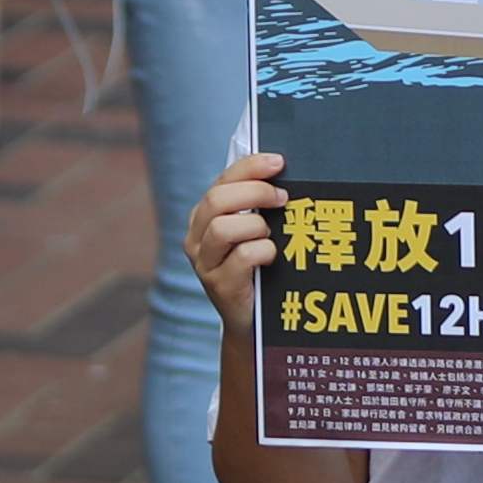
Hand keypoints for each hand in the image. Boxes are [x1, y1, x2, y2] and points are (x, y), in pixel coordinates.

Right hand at [185, 151, 290, 329]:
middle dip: (255, 192)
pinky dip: (263, 251)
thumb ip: (258, 206)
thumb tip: (285, 177)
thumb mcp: (254, 232)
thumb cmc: (258, 268)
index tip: (278, 162)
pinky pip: (242, 256)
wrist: (253, 319)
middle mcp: (197, 238)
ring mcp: (204, 263)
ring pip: (223, 228)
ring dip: (256, 226)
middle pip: (217, 200)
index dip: (250, 167)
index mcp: (204, 217)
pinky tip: (271, 257)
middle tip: (283, 198)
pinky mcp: (219, 285)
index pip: (222, 181)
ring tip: (270, 235)